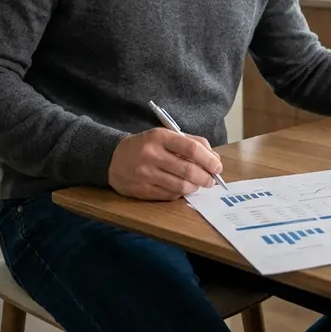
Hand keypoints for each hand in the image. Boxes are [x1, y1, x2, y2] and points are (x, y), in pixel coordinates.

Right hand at [108, 128, 224, 200]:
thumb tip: (214, 158)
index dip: (209, 159)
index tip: (217, 166)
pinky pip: (170, 195)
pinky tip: (182, 188)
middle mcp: (151, 155)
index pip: (191, 148)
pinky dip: (181, 193)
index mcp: (159, 137)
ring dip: (195, 187)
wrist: (113, 159)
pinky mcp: (142, 190)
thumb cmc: (146, 146)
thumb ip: (191, 143)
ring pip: (181, 186)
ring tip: (198, 184)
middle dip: (206, 177)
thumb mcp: (165, 136)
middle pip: (188, 170)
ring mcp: (145, 174)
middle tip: (212, 180)